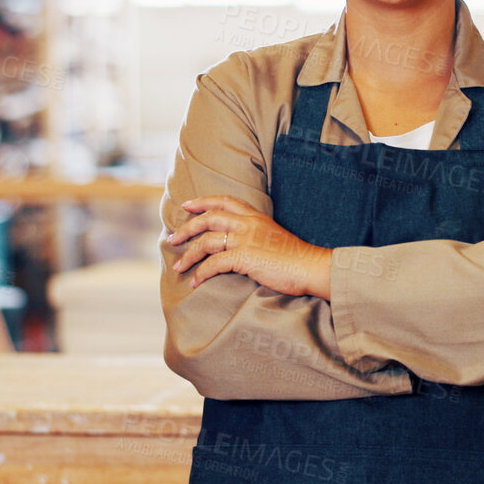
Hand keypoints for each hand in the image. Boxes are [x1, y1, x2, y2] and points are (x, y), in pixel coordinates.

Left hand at [168, 195, 331, 297]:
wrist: (311, 267)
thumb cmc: (296, 258)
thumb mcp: (275, 237)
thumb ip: (257, 235)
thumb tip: (241, 245)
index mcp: (256, 217)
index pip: (224, 201)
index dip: (203, 201)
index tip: (187, 205)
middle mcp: (248, 224)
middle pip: (208, 218)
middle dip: (186, 228)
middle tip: (172, 239)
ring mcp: (246, 239)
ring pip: (207, 241)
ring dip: (189, 254)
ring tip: (178, 266)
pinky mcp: (244, 257)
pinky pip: (214, 264)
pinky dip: (201, 273)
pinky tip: (195, 282)